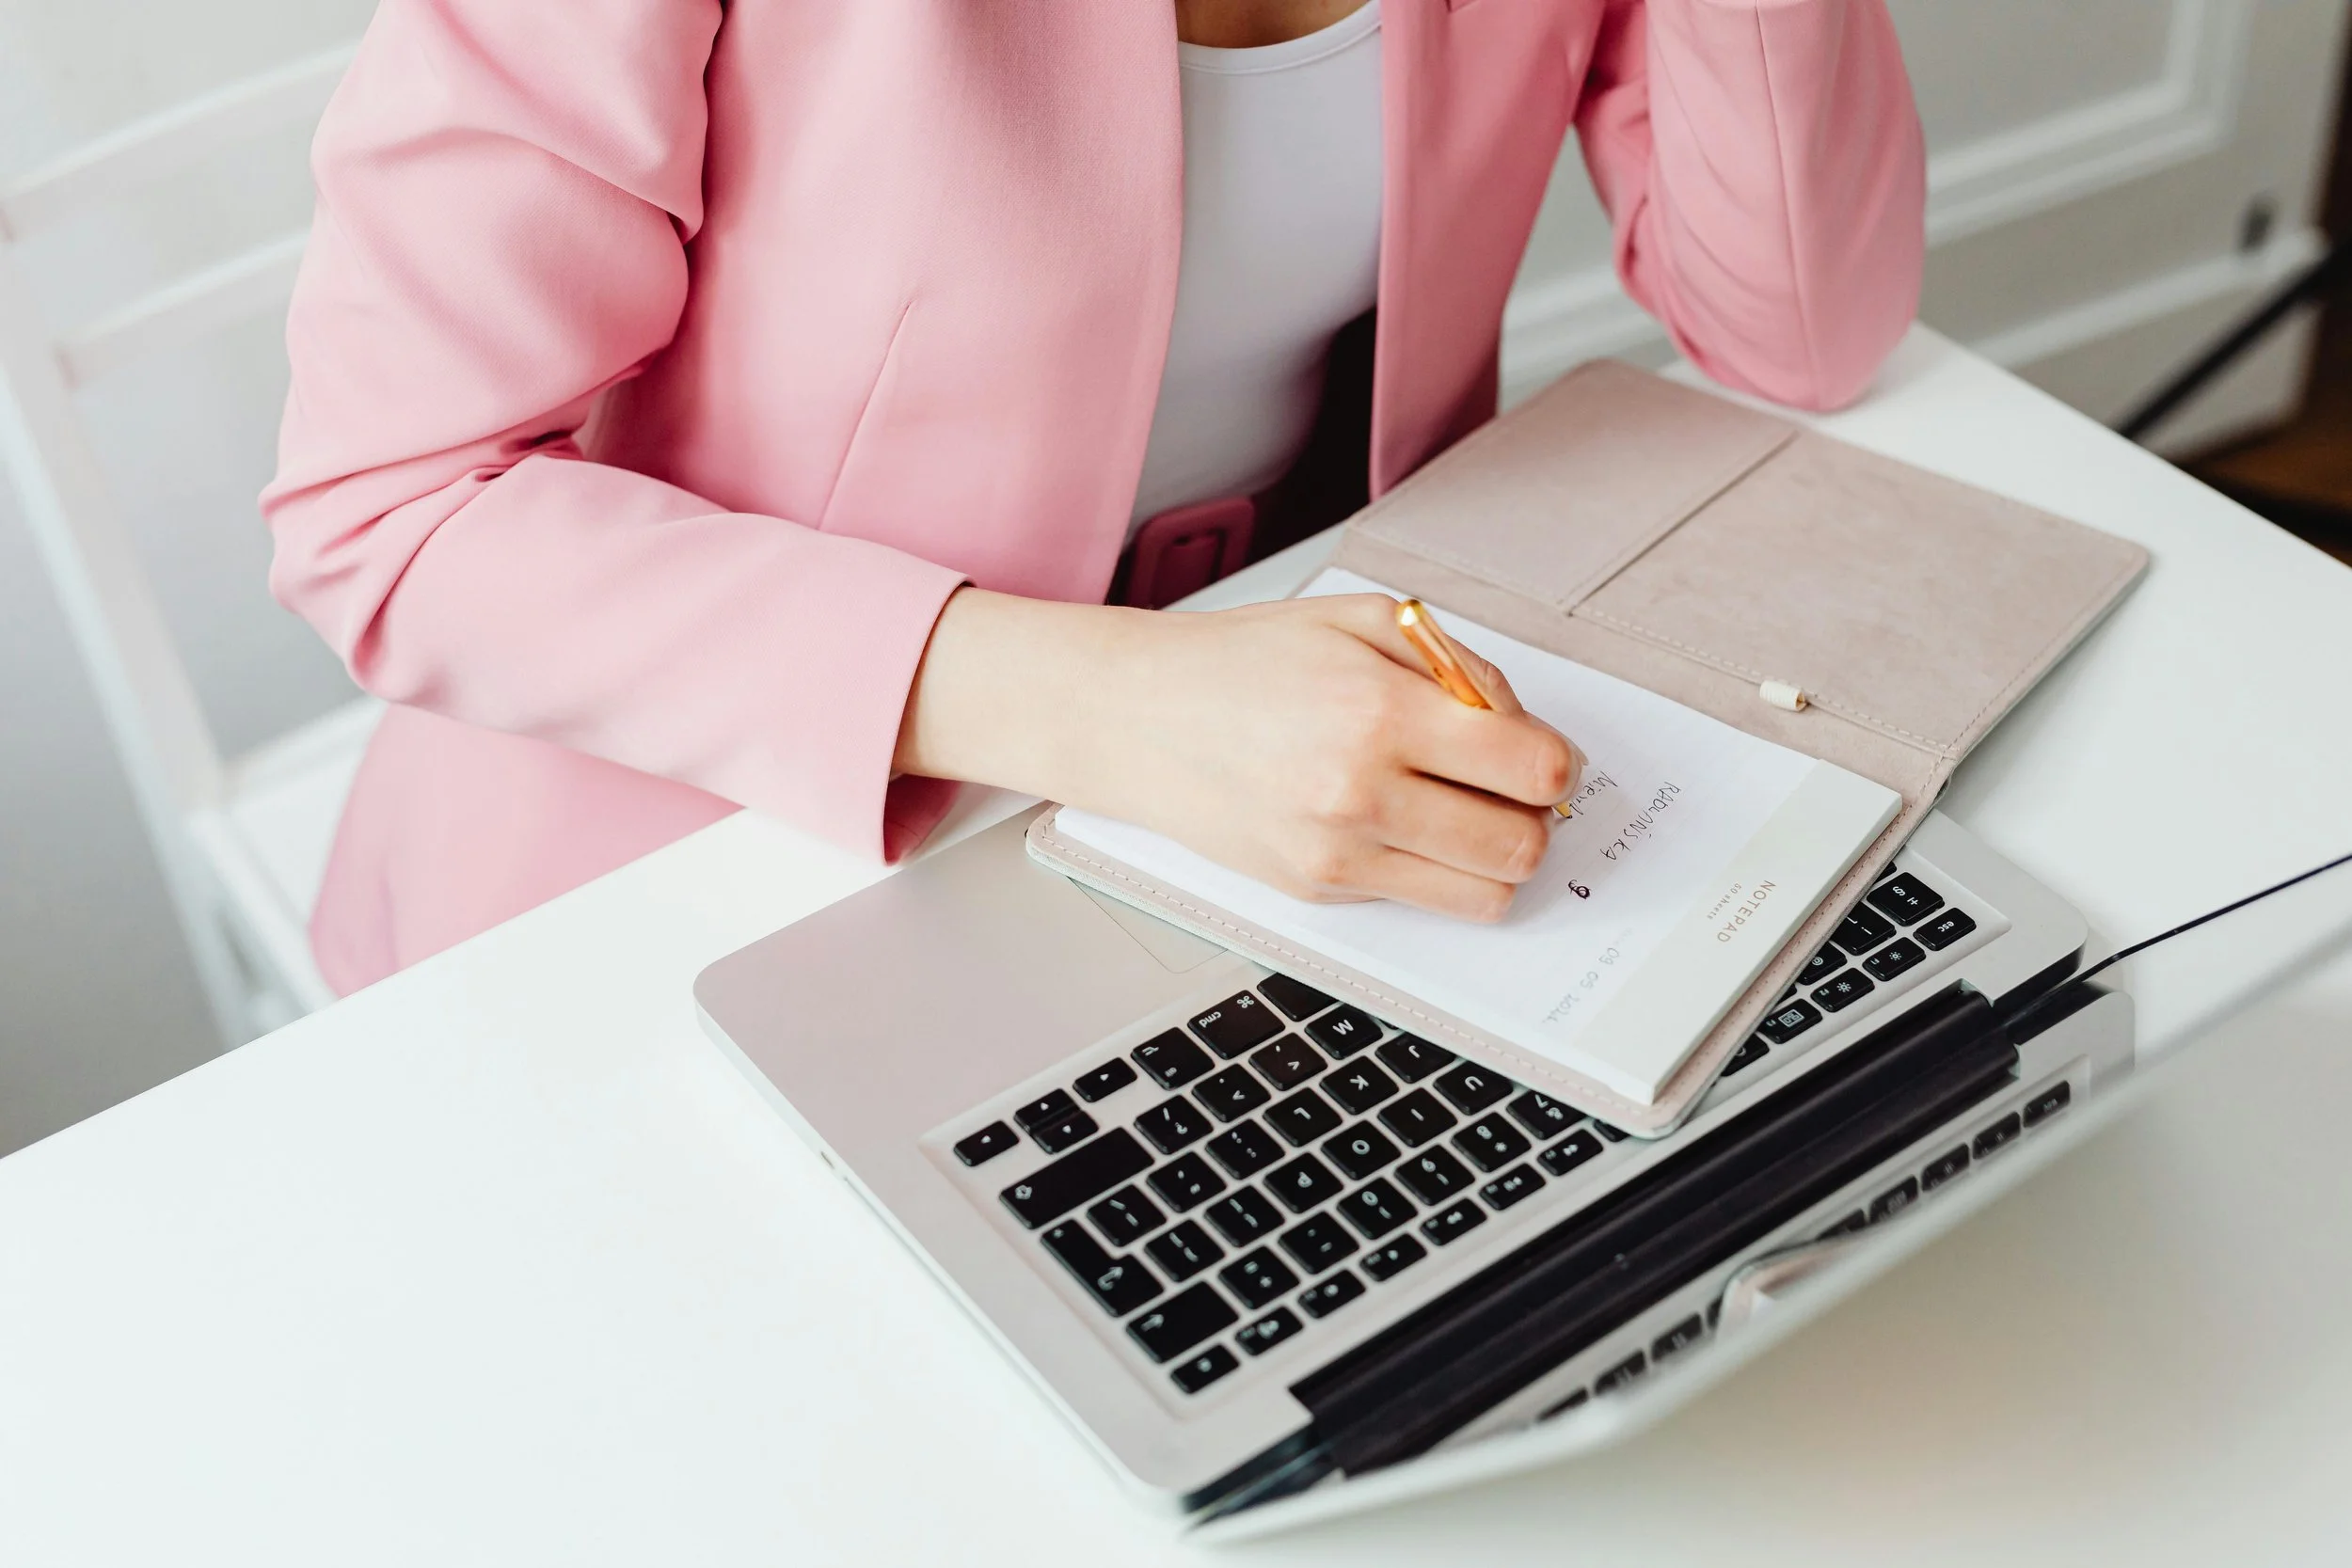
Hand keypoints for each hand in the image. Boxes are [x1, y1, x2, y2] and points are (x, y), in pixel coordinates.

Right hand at [895, 589, 1583, 919]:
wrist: (1138, 717)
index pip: (1532, 770)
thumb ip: (1460, 665)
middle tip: (1506, 789)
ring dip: (1494, 858)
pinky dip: (1433, 871)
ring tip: (1463, 813)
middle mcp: (1360, 790)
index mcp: (1380, 709)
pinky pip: (1421, 902)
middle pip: (1520, 845)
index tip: (1539, 757)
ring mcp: (1336, 852)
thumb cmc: (1246, 661)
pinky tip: (1399, 823)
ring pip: (1483, 895)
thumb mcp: (1364, 618)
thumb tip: (1523, 729)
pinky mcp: (1316, 891)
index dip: (1556, 765)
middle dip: (1533, 818)